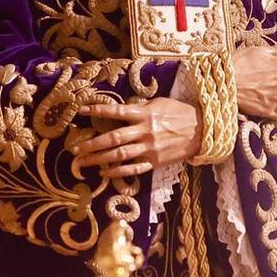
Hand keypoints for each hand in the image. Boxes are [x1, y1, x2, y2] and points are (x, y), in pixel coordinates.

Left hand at [72, 99, 201, 177]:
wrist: (202, 131)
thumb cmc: (180, 113)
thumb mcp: (160, 104)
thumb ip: (140, 108)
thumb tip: (122, 111)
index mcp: (145, 114)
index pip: (116, 111)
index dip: (98, 110)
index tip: (81, 110)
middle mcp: (145, 132)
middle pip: (113, 138)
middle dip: (92, 143)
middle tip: (75, 148)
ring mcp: (149, 149)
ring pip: (119, 155)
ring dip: (98, 159)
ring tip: (82, 162)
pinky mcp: (154, 162)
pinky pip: (133, 168)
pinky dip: (117, 171)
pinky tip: (104, 172)